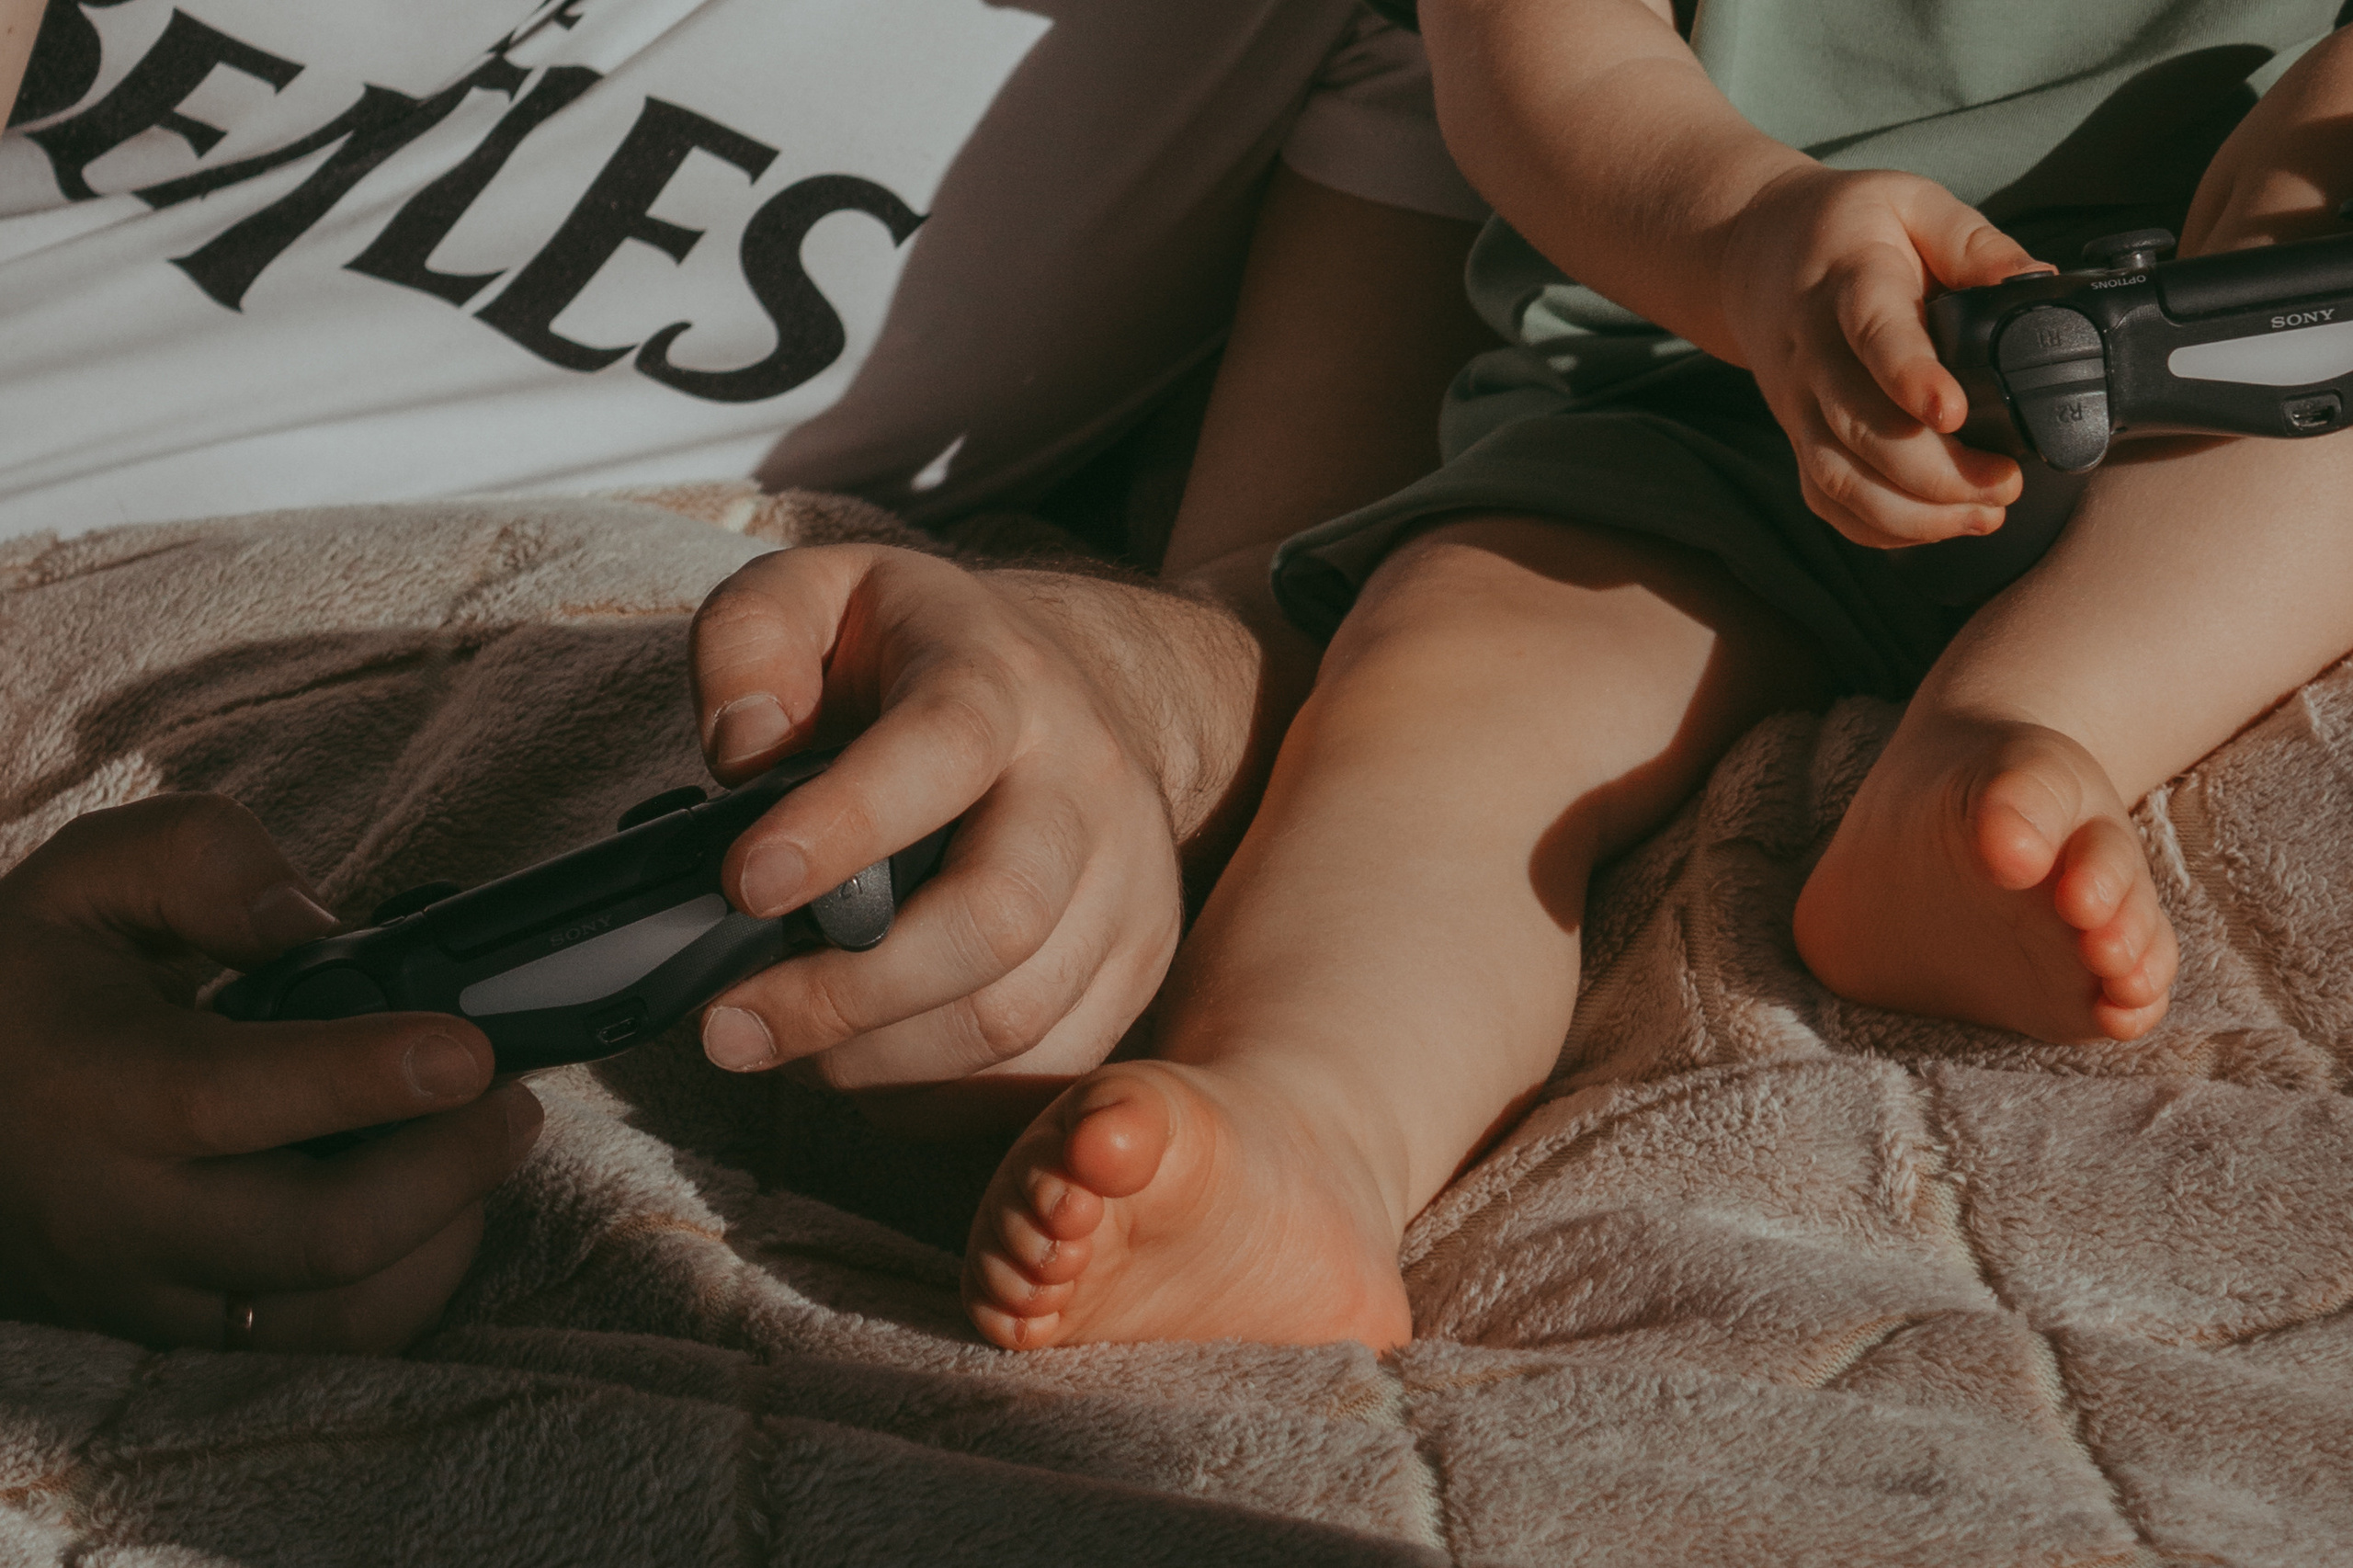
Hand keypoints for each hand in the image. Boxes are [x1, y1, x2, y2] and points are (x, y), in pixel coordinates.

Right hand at [0, 795, 540, 1351]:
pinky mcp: (188, 1341)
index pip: (234, 1096)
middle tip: (511, 1098)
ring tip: (480, 1142)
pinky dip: (411, 1281)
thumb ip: (197, 862)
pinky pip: (329, 1346)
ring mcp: (156, 1294)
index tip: (468, 1048)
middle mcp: (122, 1213)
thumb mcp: (85, 883)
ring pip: (344, 1312)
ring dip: (448, 1230)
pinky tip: (434, 1203)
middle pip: (322, 1236)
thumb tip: (310, 918)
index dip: (367, 1074)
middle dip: (452, 1169)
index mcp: (94, 1086)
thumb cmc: (30, 991)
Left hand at [689, 544, 1228, 1093]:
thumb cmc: (919, 658)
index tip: (742, 884)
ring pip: (1016, 1015)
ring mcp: (1129, 884)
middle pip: (997, 919)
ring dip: (875, 1059)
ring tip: (776, 1047)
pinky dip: (934, 1092)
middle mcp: (1088, 784)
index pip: (941, 750)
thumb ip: (752, 641)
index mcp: (1001, 682)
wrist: (1082, 688)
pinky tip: (858, 1065)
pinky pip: (1044, 1067)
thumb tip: (742, 753)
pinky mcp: (1136, 963)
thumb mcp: (817, 594)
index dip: (844, 827)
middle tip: (727, 1024)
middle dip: (849, 993)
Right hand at [1718, 165, 2046, 548]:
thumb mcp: (1911, 203)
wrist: (1754, 257)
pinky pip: (1828, 501)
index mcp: (1847, 285)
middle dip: (1934, 472)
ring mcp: (1799, 406)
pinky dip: (1880, 529)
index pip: (1873, 335)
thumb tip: (2038, 283)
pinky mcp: (1798, 438)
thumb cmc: (1847, 229)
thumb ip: (1972, 241)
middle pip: (1860, 428)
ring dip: (1911, 513)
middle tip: (2005, 483)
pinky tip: (1938, 526)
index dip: (1909, 377)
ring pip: (1839, 478)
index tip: (1951, 413)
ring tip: (1984, 515)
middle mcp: (1813, 355)